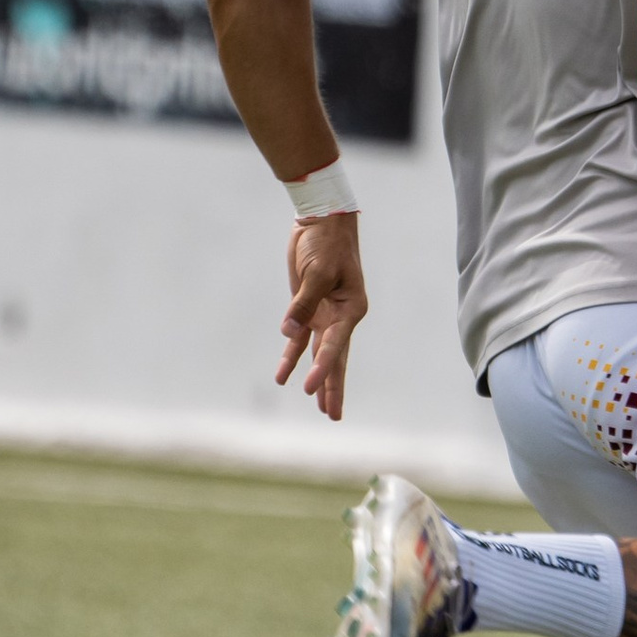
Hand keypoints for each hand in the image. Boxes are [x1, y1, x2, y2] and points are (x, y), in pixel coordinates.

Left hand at [276, 211, 366, 421]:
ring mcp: (324, 314)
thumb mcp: (316, 272)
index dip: (322, 370)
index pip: (335, 346)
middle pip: (336, 359)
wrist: (322, 220)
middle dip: (332, 388)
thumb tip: (287, 333)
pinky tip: (284, 374)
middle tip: (334, 417)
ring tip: (318, 406)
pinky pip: (299, 339)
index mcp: (351, 309)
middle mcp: (341, 316)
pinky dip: (291, 355)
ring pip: (319, 354)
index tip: (308, 390)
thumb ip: (302, 304)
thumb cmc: (327, 242)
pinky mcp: (307, 308)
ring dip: (316, 378)